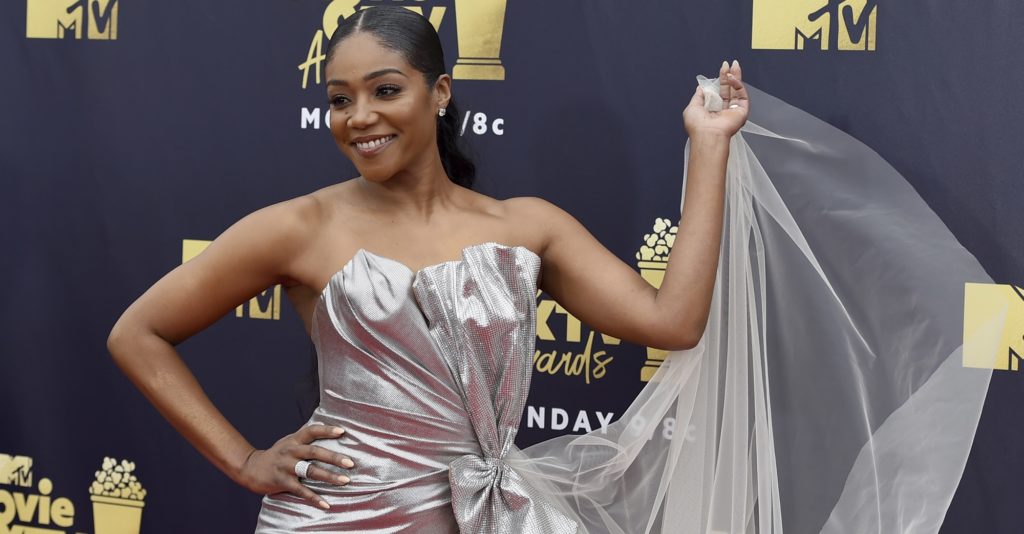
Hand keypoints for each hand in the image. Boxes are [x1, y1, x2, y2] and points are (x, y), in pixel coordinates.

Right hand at [238, 423, 353, 508]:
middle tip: (350, 462)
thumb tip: (324, 424)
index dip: (326, 430)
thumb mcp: (288, 441)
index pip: (312, 431)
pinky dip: (314, 498)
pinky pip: (301, 491)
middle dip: (334, 457)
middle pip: (315, 452)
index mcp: (294, 440)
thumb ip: (304, 435)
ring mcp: (286, 467)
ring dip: (329, 477)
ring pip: (310, 471)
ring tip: (345, 481)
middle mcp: (291, 451)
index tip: (342, 431)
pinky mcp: (282, 482)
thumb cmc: (276, 454)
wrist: (250, 468)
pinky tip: (326, 504)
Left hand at [683, 59, 748, 138]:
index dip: (720, 81)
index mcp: (713, 110)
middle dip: (729, 75)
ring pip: (736, 90)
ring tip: (733, 65)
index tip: (721, 70)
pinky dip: (737, 84)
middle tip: (729, 63)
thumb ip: (698, 96)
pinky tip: (731, 77)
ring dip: (736, 76)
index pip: (718, 93)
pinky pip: (741, 94)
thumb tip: (701, 87)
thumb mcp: (692, 107)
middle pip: (728, 89)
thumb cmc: (697, 126)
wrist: (707, 135)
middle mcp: (724, 111)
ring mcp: (734, 111)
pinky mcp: (742, 111)